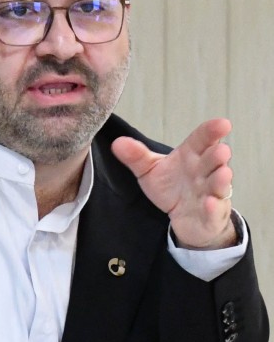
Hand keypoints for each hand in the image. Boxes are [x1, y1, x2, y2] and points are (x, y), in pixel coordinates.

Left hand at [111, 119, 235, 248]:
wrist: (184, 217)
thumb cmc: (171, 186)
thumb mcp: (150, 169)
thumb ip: (136, 156)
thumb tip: (117, 143)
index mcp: (191, 156)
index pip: (202, 140)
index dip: (211, 132)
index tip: (222, 124)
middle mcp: (205, 172)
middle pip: (213, 161)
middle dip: (217, 155)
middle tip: (221, 150)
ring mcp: (211, 193)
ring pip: (219, 185)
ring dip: (222, 180)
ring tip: (224, 173)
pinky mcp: (212, 215)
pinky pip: (214, 212)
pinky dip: (213, 208)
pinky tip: (210, 203)